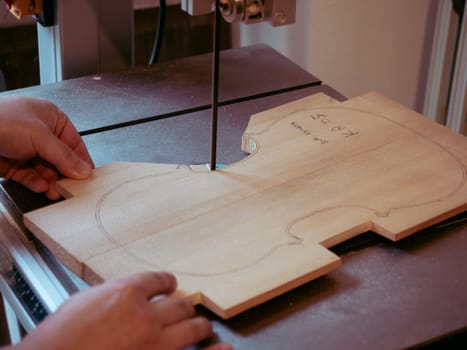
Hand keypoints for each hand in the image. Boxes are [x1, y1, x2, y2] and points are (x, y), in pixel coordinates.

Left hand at [0, 96, 93, 199]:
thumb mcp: (40, 136)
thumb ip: (64, 156)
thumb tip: (83, 170)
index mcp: (51, 118)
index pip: (74, 143)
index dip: (81, 161)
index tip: (87, 177)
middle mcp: (39, 133)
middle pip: (60, 159)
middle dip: (65, 175)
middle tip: (70, 189)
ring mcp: (24, 148)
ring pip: (45, 170)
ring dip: (51, 182)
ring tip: (55, 192)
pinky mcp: (11, 163)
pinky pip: (29, 176)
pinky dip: (36, 183)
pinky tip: (41, 187)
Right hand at [15, 272, 231, 349]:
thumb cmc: (57, 339)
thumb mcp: (82, 303)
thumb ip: (111, 296)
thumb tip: (126, 295)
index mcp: (126, 293)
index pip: (158, 280)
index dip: (167, 282)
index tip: (170, 284)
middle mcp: (146, 316)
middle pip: (179, 304)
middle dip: (183, 306)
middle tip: (186, 308)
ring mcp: (156, 343)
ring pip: (191, 327)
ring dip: (198, 325)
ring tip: (201, 326)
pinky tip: (223, 349)